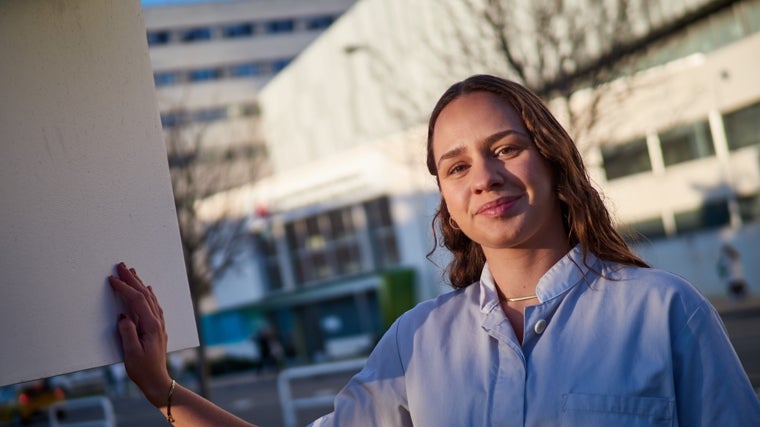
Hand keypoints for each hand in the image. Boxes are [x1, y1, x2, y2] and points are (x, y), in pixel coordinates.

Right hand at [109, 262, 172, 406]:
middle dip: (132, 279)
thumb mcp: (131, 353)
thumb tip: (123, 316)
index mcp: (151, 326)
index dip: (125, 288)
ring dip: (140, 284)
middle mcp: (157, 322)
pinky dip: (148, 294)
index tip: (112, 279)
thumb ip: (127, 333)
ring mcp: (159, 324)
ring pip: (150, 298)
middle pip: (145, 294)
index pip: (137, 300)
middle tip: (121, 266)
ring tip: (132, 272)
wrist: (158, 381)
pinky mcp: (157, 328)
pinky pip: (153, 305)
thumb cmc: (143, 369)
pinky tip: (148, 290)